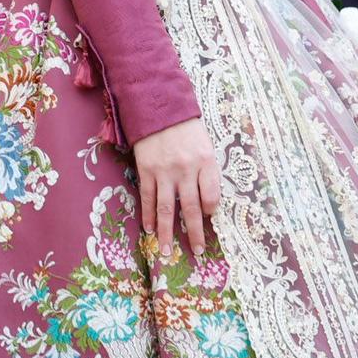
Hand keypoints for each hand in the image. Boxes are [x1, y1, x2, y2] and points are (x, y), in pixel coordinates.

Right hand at [133, 117, 220, 259]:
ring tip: (166, 250)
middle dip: (194, 233)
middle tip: (197, 252)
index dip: (211, 211)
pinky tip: (149, 229)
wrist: (158, 106)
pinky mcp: (146, 169)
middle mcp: (186, 169)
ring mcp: (164, 170)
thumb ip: (207, 171)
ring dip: (166, 232)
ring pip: (165, 208)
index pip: (211, 196)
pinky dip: (147, 215)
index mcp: (205, 162)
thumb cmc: (186, 128)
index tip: (208, 219)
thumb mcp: (205, 146)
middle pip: (190, 208)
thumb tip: (206, 202)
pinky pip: (147, 197)